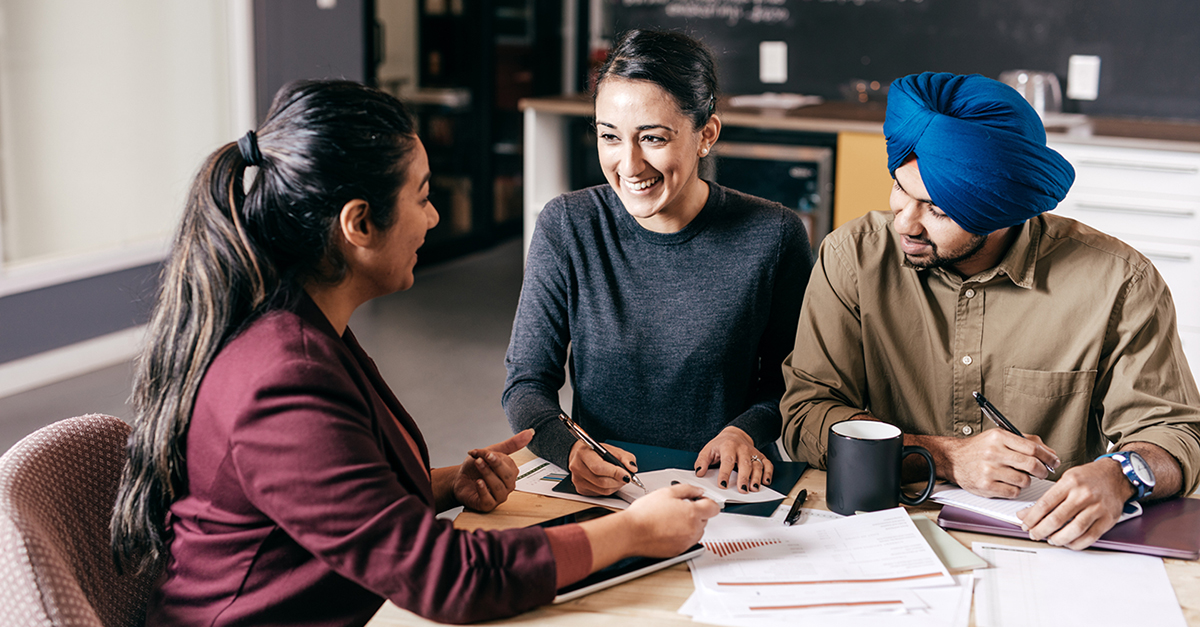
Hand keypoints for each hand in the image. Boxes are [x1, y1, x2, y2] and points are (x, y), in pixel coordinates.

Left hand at [452, 429, 533, 511]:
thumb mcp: (491, 452)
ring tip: (477, 464)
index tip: (483, 452)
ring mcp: (498, 497)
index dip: (496, 457)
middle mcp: (507, 486)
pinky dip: (484, 490)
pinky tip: (478, 482)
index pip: (509, 465)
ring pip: (498, 487)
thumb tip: (530, 432)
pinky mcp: (487, 505)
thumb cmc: (475, 467)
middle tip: (484, 456)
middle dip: (495, 465)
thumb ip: (511, 444)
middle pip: (507, 477)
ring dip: (487, 474)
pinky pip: (489, 500)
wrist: (458, 479)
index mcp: (510, 473)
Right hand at [568, 440, 637, 495]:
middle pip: (602, 481)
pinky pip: (600, 494)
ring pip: (603, 490)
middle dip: (618, 481)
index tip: (627, 475)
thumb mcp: (611, 449)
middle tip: (626, 477)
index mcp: (583, 454)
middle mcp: (577, 467)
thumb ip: (624, 457)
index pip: (599, 467)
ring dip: (615, 486)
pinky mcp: (581, 490)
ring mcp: (578, 480)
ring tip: (619, 478)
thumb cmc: (595, 451)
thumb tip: (631, 468)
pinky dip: (609, 489)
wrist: (580, 455)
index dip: (615, 473)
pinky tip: (610, 481)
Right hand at [619, 483, 720, 556]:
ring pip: (697, 532)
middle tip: (678, 508)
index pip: (714, 508)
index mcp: (693, 513)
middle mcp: (693, 530)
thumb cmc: (645, 514)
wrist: (631, 532)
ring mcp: (687, 542)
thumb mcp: (667, 492)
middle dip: (696, 513)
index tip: (700, 500)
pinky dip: (682, 536)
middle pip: (705, 520)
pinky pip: (687, 542)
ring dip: (690, 525)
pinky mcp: (679, 551)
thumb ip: (688, 489)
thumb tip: (698, 491)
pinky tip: (667, 529)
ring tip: (671, 519)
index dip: (707, 502)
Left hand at [693, 426, 772, 492]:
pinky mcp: (760, 456)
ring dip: (756, 478)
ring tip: (753, 489)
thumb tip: (699, 472)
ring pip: (757, 465)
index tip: (723, 485)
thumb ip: (702, 461)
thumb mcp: (708, 449)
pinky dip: (768, 473)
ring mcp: (752, 452)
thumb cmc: (721, 444)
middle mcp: (742, 449)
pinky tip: (765, 482)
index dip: (725, 474)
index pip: (727, 461)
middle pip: (744, 463)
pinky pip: (767, 464)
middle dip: (744, 477)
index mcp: (728, 446)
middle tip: (742, 490)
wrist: (735, 434)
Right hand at [941, 429, 1059, 497]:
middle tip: (1043, 472)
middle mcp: (994, 453)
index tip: (1054, 461)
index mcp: (999, 437)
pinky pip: (1013, 492)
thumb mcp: (999, 437)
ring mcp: (989, 470)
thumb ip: (1025, 442)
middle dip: (1042, 471)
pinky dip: (1015, 490)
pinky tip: (1008, 484)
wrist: (953, 459)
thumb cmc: (979, 449)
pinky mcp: (985, 486)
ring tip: (1019, 477)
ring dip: (1026, 481)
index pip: (1032, 448)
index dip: (1048, 456)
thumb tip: (1050, 453)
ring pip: (1024, 481)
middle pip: (1031, 464)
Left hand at [1017, 458, 1135, 549]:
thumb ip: (1047, 497)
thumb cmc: (1089, 477)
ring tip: (1050, 539)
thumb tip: (1026, 513)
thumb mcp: (1065, 479)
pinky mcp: (1108, 520)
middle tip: (1034, 534)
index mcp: (1070, 482)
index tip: (1025, 524)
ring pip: (1073, 530)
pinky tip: (1068, 542)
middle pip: (1057, 519)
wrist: (1117, 475)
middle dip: (1041, 530)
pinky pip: (1089, 537)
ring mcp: (1097, 508)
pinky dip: (1076, 543)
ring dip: (1058, 539)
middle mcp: (1084, 495)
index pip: (1045, 504)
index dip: (1032, 518)